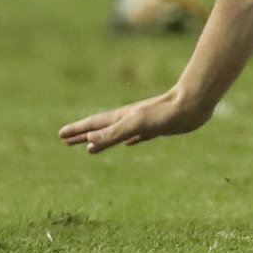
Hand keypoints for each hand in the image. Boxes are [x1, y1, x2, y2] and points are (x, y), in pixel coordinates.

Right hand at [59, 88, 211, 152]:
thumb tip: (90, 142)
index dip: (77, 131)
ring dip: (101, 139)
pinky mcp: (156, 129)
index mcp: (121, 118)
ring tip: (90, 148)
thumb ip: (114, 133)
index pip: (93, 125)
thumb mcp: (136, 125)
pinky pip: (136, 137)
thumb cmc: (165, 113)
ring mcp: (142, 123)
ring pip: (115, 133)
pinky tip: (129, 143)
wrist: (192, 104)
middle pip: (100, 128)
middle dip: (82, 135)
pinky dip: (127, 141)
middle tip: (65, 141)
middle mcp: (128, 119)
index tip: (60, 135)